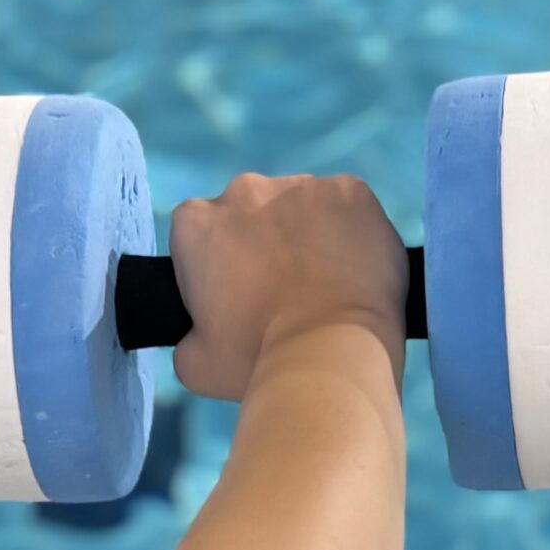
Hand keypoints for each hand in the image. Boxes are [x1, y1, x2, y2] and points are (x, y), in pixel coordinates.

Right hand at [167, 173, 407, 401]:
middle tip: (288, 295)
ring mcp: (302, 185)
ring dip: (309, 238)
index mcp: (196, 223)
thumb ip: (190, 335)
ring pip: (302, 209)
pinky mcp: (353, 191)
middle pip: (251, 215)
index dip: (219, 269)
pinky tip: (359, 273)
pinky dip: (354, 235)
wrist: (333, 356)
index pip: (200, 237)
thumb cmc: (258, 360)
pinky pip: (349, 210)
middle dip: (264, 246)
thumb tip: (201, 333)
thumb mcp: (197, 364)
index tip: (240, 300)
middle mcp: (244, 189)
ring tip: (328, 288)